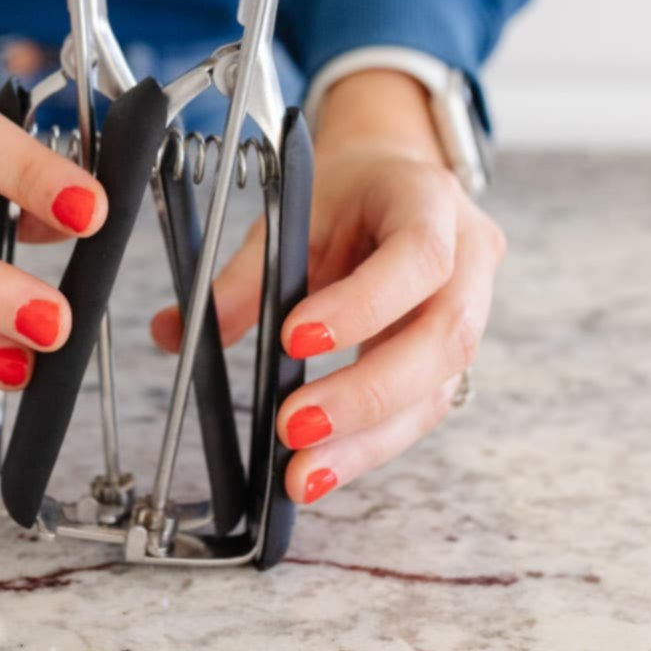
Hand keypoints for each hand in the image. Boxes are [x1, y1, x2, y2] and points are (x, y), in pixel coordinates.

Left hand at [150, 71, 504, 504]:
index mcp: (430, 201)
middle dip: (367, 393)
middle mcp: (469, 258)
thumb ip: (245, 275)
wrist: (392, 178)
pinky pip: (423, 409)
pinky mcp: (453, 358)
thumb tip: (176, 332)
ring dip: (368, 438)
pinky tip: (322, 468)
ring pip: (439, 387)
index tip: (293, 340)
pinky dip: (370, 443)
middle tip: (293, 428)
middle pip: (446, 337)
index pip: (417, 257)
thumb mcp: (294, 211)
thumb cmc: (347, 191)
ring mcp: (473, 310)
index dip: (362, 306)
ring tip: (302, 473)